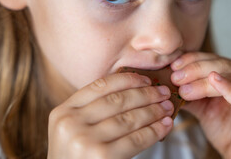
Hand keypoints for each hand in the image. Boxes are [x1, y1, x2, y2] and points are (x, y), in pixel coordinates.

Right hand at [47, 73, 173, 158]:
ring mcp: (85, 141)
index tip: (146, 80)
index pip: (101, 85)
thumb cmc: (77, 157)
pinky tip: (165, 125)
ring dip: (154, 111)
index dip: (128, 80)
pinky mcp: (102, 157)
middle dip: (146, 94)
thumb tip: (136, 90)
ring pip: (130, 118)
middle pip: (118, 100)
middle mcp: (71, 123)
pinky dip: (154, 130)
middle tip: (163, 92)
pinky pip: (136, 139)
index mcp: (63, 111)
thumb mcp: (73, 129)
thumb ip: (93, 110)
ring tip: (167, 108)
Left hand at [171, 52, 230, 158]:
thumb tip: (169, 80)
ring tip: (184, 88)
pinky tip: (214, 80)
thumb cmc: (227, 131)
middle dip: (196, 69)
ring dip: (203, 82)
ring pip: (230, 78)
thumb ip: (191, 92)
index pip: (216, 59)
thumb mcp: (204, 107)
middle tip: (176, 77)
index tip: (174, 65)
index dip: (194, 59)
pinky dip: (228, 87)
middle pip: (222, 66)